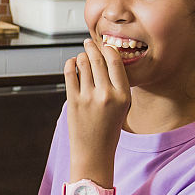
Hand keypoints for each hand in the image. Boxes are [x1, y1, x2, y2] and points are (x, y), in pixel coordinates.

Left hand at [63, 39, 130, 173]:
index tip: (104, 45)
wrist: (94, 151)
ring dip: (81, 56)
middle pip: (98, 59)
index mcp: (123, 95)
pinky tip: (72, 64)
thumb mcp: (123, 107)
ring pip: (83, 63)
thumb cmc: (108, 128)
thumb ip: (117, 84)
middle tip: (88, 42)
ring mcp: (89, 97)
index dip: (108, 49)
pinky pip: (70, 73)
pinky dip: (70, 64)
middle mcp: (107, 95)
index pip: (116, 62)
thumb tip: (107, 58)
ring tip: (81, 55)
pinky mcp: (73, 101)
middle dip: (92, 47)